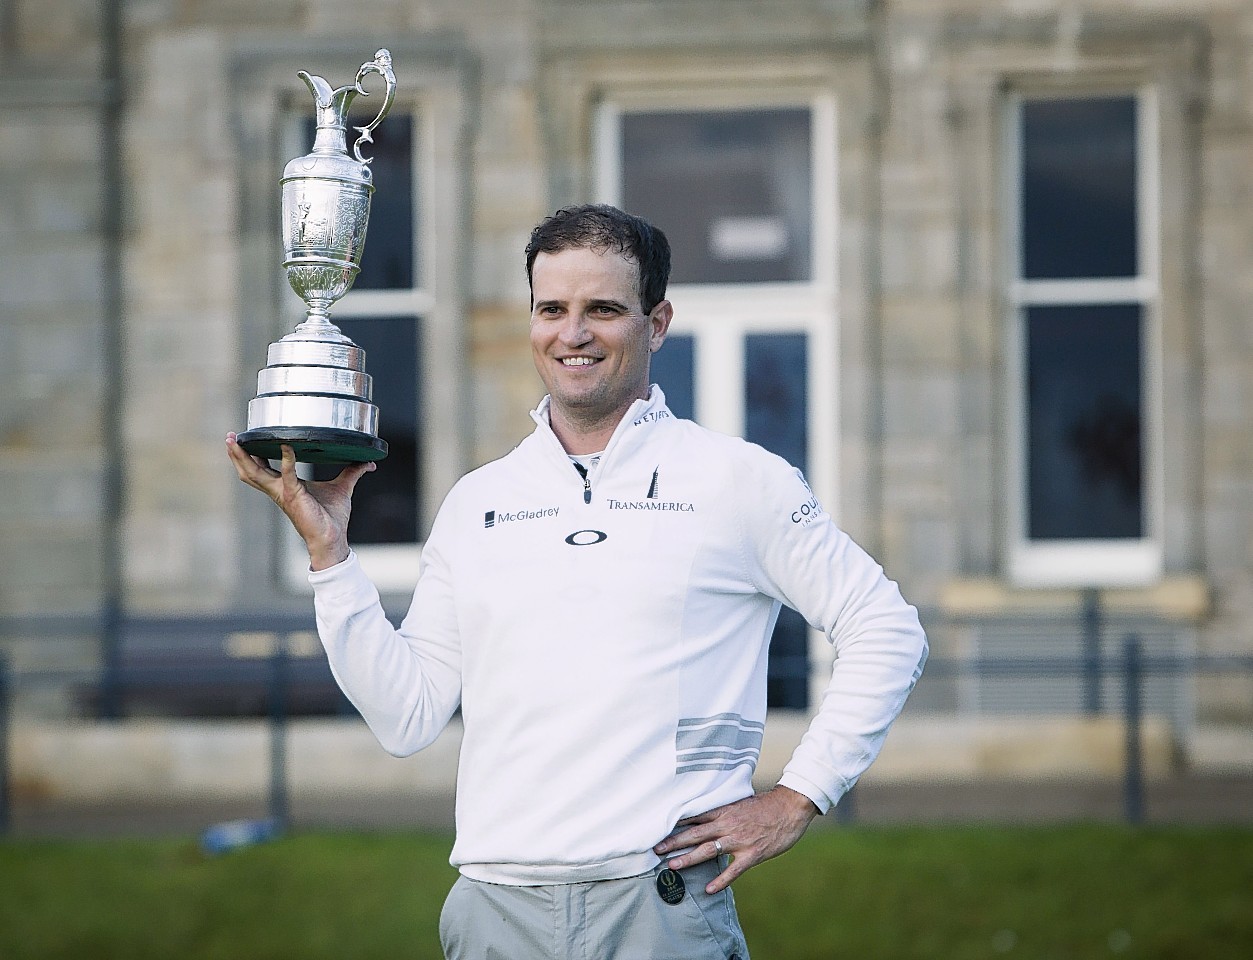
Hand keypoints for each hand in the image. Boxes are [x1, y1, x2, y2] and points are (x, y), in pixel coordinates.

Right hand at [225, 433, 375, 569]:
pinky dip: (287, 459)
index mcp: (285, 486)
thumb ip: (353, 471)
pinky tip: (286, 444)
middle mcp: (278, 489)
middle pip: (250, 470)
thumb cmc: (332, 518)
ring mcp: (283, 493)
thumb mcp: (343, 487)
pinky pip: (287, 474)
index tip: (243, 438)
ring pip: (255, 473)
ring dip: (244, 457)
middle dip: (237, 454)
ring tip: (236, 441)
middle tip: (229, 437)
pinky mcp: (294, 496)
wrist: (333, 539)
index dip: (250, 454)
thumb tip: (369, 461)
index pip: (262, 467)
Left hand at [653, 785, 819, 893]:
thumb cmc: (767, 805)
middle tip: (656, 850)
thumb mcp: (741, 802)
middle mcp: (728, 824)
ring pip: (708, 850)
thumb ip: (724, 810)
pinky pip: (733, 869)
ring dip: (689, 859)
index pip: (694, 816)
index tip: (658, 828)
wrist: (790, 807)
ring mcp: (739, 839)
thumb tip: (708, 814)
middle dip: (674, 842)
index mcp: (724, 810)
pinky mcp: (752, 853)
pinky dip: (721, 880)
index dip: (675, 823)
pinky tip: (709, 890)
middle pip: (695, 833)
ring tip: (672, 866)